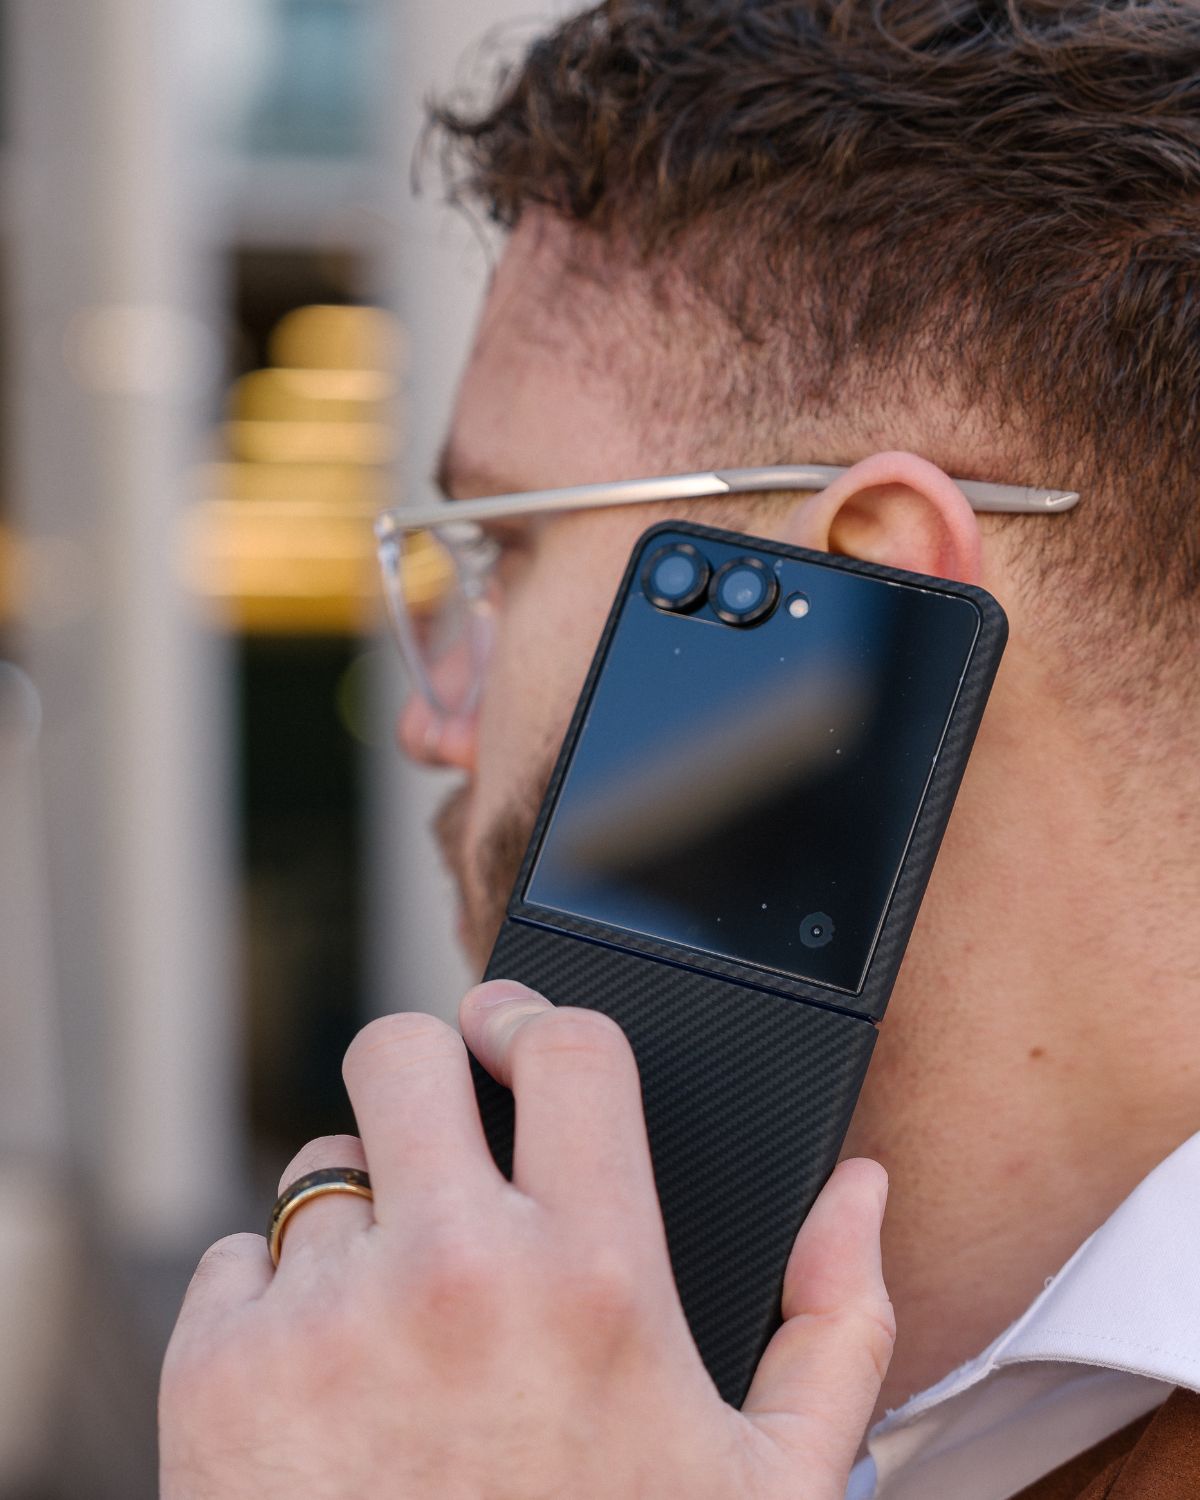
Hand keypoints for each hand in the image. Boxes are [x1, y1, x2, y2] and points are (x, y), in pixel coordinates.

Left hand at [160, 981, 892, 1499]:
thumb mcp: (768, 1486)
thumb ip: (838, 1321)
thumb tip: (860, 1186)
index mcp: (595, 1279)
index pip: (567, 1046)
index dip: (536, 1018)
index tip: (514, 1035)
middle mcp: (455, 1275)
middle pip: (400, 1051)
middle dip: (422, 1076)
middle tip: (438, 1136)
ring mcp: (326, 1320)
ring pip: (319, 1172)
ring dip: (356, 1222)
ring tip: (399, 1330)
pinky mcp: (218, 1377)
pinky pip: (238, 1261)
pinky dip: (273, 1307)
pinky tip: (328, 1397)